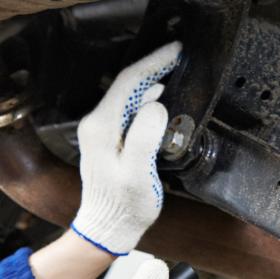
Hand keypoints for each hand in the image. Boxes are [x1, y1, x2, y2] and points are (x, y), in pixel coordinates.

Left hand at [69, 42, 180, 255]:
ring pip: (130, 96)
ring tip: (177, 74)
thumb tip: (156, 107)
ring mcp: (102, 132)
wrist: (107, 228)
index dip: (155, 62)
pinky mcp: (109, 140)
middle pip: (129, 84)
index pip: (129, 81)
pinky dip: (148, 101)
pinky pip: (130, 111)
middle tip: (181, 56)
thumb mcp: (138, 173)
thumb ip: (145, 137)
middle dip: (155, 67)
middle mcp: (97, 124)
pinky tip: (164, 102)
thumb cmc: (123, 206)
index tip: (176, 50)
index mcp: (101, 126)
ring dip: (153, 83)